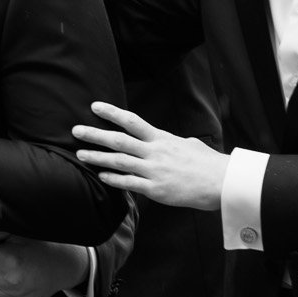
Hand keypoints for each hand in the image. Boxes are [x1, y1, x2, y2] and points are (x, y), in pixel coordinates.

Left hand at [74, 101, 228, 209]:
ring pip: (119, 161)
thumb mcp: (190, 145)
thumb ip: (175, 143)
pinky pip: (129, 183)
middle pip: (119, 140)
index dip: (112, 113)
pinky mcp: (156, 189)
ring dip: (97, 157)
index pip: (132, 121)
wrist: (222, 182)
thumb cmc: (208, 164)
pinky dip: (112, 179)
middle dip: (95, 135)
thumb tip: (174, 141)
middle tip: (75, 130)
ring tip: (80, 154)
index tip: (95, 107)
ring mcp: (154, 170)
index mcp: (162, 138)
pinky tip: (100, 175)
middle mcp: (155, 152)